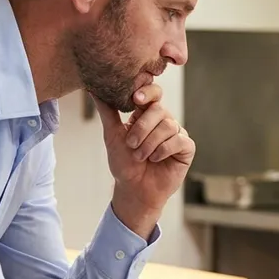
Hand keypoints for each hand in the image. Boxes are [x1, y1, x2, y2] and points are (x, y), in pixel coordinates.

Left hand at [94, 84, 194, 238]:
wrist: (134, 189)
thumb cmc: (124, 163)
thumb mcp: (112, 135)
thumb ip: (107, 111)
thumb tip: (92, 89)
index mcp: (146, 114)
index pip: (152, 93)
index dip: (146, 92)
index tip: (135, 99)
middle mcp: (163, 120)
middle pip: (159, 110)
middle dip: (142, 128)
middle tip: (131, 144)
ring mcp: (176, 133)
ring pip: (168, 126)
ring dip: (150, 143)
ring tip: (140, 156)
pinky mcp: (186, 148)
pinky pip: (179, 140)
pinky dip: (163, 150)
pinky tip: (155, 159)